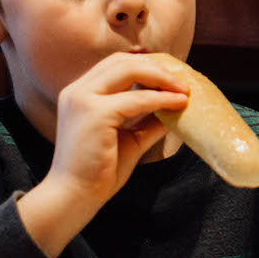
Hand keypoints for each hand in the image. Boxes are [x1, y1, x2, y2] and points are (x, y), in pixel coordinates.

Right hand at [19, 53, 188, 256]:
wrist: (74, 197)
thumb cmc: (99, 171)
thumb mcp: (129, 138)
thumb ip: (148, 119)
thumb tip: (175, 107)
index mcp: (80, 94)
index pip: (116, 64)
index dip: (147, 66)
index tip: (173, 78)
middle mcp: (77, 91)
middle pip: (123, 60)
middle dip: (157, 67)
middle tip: (183, 82)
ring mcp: (82, 99)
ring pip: (129, 70)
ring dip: (161, 77)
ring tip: (183, 90)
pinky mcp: (94, 113)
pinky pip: (136, 98)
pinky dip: (160, 98)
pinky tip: (178, 104)